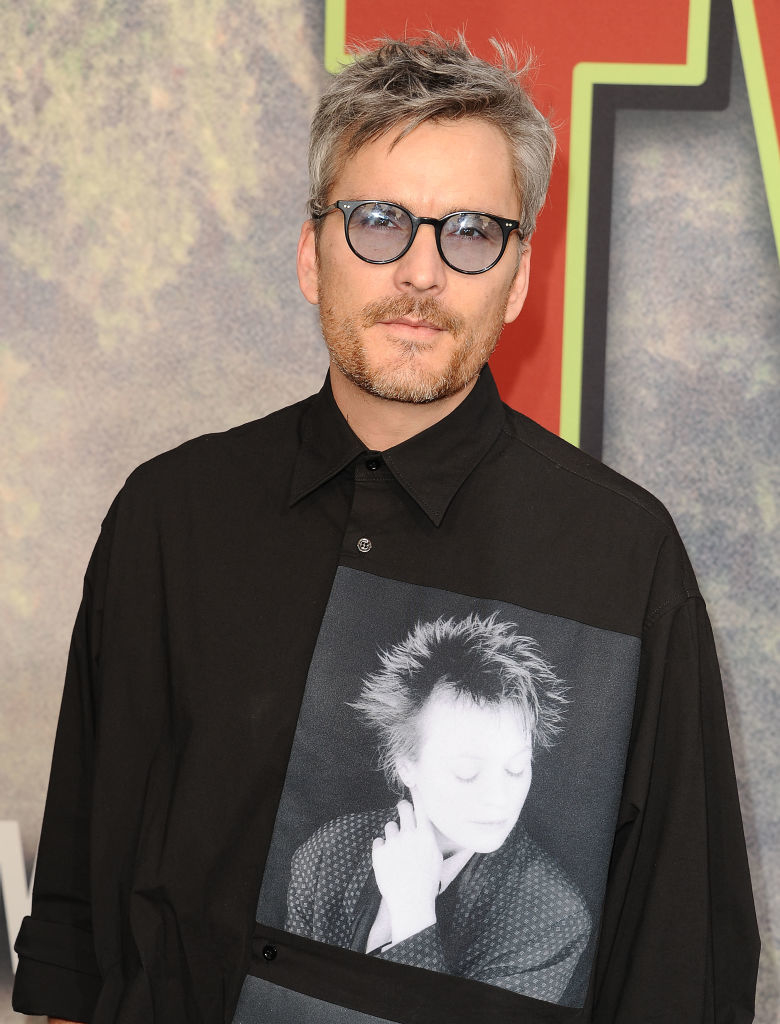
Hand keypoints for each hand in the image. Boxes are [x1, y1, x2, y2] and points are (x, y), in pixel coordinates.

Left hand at [371, 790, 442, 944]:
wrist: (411, 903)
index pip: (421, 805)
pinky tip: (389, 862)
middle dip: (402, 808)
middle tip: (403, 812)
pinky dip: (382, 849)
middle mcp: (409, 834)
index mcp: (425, 835)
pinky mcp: (378, 853)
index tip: (413, 779)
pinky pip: (379, 842)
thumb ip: (432, 839)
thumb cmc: (428, 882)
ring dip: (393, 835)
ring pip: (390, 826)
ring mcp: (393, 842)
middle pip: (403, 808)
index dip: (416, 791)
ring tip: (398, 852)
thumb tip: (436, 828)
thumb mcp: (437, 858)